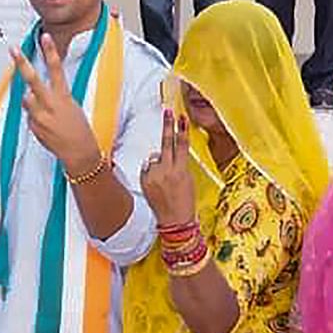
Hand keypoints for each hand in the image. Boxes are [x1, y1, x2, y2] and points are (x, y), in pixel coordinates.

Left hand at [13, 34, 102, 174]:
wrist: (79, 152)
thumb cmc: (79, 129)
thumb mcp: (71, 106)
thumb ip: (54, 96)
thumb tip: (33, 92)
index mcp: (63, 96)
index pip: (56, 69)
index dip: (50, 52)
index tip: (45, 37)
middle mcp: (50, 104)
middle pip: (32, 79)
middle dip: (22, 63)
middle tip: (13, 49)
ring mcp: (40, 116)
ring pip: (26, 99)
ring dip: (31, 100)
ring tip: (46, 111)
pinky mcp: (33, 127)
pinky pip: (29, 115)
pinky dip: (35, 117)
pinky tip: (47, 125)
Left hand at [140, 109, 196, 225]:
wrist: (174, 221)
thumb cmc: (185, 202)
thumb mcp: (188, 180)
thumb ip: (179, 164)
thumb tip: (170, 152)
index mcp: (181, 171)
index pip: (181, 145)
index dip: (181, 129)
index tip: (181, 117)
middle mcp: (166, 171)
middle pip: (166, 143)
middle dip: (167, 126)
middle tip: (168, 111)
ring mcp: (153, 176)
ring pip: (155, 157)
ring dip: (159, 161)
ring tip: (164, 177)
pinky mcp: (144, 181)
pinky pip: (147, 168)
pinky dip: (151, 170)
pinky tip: (157, 182)